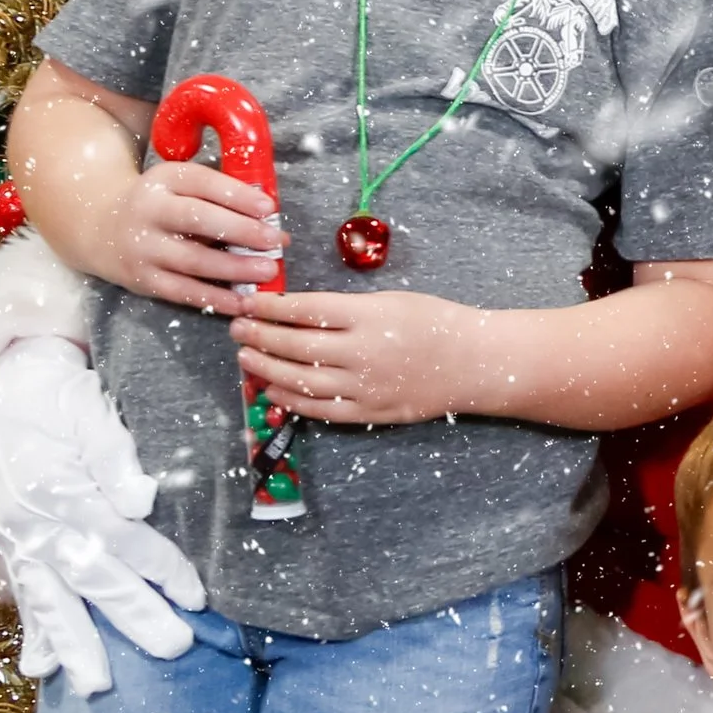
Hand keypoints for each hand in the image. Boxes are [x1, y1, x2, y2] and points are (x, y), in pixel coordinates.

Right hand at [0, 336, 207, 694]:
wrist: (6, 384)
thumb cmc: (60, 395)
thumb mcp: (88, 406)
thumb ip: (114, 452)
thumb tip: (142, 499)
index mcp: (58, 488)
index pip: (120, 538)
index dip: (160, 567)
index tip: (198, 595)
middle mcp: (32, 521)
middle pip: (90, 577)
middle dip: (133, 616)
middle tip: (175, 649)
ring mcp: (16, 537)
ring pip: (49, 598)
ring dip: (74, 644)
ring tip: (96, 686)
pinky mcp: (9, 543)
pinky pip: (22, 594)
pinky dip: (32, 632)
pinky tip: (39, 669)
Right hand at [98, 158, 284, 317]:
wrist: (101, 227)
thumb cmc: (162, 203)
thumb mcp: (181, 184)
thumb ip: (219, 193)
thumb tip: (269, 215)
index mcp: (164, 179)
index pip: (203, 182)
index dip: (237, 195)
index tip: (269, 208)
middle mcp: (149, 211)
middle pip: (197, 219)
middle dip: (241, 231)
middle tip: (275, 241)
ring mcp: (143, 248)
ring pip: (192, 260)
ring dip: (235, 268)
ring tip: (268, 270)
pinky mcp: (143, 279)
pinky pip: (183, 291)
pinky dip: (216, 298)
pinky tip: (243, 301)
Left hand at [230, 290, 480, 424]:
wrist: (474, 363)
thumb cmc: (436, 322)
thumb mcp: (392, 300)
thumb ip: (346, 308)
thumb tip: (295, 311)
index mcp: (370, 317)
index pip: (306, 310)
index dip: (271, 307)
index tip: (249, 302)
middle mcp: (363, 353)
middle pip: (296, 345)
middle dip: (259, 336)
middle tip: (238, 328)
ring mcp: (365, 387)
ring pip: (300, 380)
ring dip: (266, 368)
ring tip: (246, 357)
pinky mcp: (369, 412)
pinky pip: (319, 409)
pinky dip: (290, 399)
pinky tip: (272, 389)